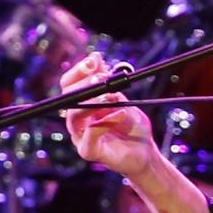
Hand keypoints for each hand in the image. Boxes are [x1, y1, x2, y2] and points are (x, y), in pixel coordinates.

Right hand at [59, 51, 158, 178]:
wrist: (145, 153)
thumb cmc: (133, 128)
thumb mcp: (125, 102)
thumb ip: (112, 88)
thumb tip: (100, 64)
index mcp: (83, 105)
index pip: (71, 85)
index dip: (80, 70)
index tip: (95, 58)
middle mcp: (78, 120)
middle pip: (67, 97)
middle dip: (82, 82)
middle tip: (100, 75)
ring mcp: (80, 136)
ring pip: (73, 116)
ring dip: (91, 102)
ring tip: (109, 95)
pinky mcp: (88, 151)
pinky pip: (89, 136)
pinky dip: (104, 123)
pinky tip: (121, 113)